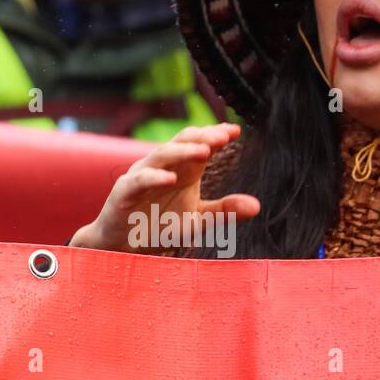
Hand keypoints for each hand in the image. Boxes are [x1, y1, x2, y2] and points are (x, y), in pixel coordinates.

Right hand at [72, 123, 258, 251]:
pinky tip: (170, 178)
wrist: (123, 248)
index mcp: (182, 170)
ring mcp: (141, 176)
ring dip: (182, 152)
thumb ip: (224, 211)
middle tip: (223, 136)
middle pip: (181, 143)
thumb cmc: (158, 228)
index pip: (199, 144)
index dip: (215, 136)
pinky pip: (139, 180)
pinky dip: (154, 177)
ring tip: (204, 151)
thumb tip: (257, 206)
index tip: (236, 131)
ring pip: (161, 156)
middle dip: (202, 137)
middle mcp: (162, 167)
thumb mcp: (197, 221)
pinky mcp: (124, 191)